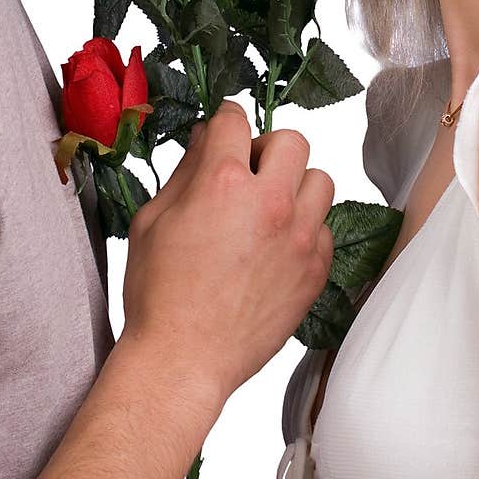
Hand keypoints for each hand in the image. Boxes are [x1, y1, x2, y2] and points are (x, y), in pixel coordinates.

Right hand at [121, 101, 333, 407]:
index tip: (224, 128)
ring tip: (271, 209)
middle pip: (293, 141)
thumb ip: (184, 172)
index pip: (235, 121)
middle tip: (249, 171)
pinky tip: (280, 246)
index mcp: (223, 182)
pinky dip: (307, 229)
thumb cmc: (159, 295)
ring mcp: (299, 238)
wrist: (183, 360)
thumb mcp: (152, 220)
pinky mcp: (316, 270)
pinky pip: (326, 228)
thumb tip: (205, 140)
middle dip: (268, 148)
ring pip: (321, 181)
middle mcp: (270, 203)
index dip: (225, 119)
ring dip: (296, 186)